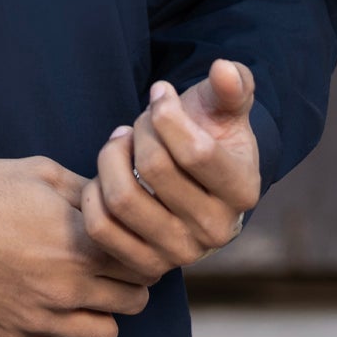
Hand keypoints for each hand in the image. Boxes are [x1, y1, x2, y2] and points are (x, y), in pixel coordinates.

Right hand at [0, 156, 150, 336]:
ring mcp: (41, 318)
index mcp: (82, 243)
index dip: (141, 250)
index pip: (145, 262)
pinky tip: (47, 314)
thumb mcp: (38, 172)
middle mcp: (69, 287)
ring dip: (100, 315)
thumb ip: (86, 189)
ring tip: (81, 294)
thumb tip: (116, 199)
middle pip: (133, 301)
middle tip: (107, 267)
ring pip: (105, 336)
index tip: (127, 242)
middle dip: (128, 283)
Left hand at [80, 60, 260, 286]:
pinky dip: (93, 191)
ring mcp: (180, 254)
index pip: (195, 151)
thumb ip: (231, 86)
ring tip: (120, 143)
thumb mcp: (224, 107)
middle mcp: (217, 231)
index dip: (166, 113)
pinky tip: (107, 174)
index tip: (160, 92)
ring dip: (111, 158)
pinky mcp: (145, 266)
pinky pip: (100, 227)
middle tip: (137, 123)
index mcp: (243, 191)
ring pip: (122, 198)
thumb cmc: (207, 135)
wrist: (191, 182)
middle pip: (154, 168)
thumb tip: (225, 70)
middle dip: (139, 131)